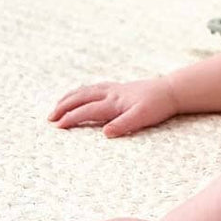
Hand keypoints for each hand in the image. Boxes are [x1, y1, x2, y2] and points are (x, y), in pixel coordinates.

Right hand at [46, 77, 178, 136]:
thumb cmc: (157, 106)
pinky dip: (82, 91)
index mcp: (114, 102)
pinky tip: (80, 94)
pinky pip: (94, 87)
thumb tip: (105, 133)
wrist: (171, 90)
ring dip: (70, 97)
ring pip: (86, 90)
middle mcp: (111, 93)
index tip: (56, 126)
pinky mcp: (119, 87)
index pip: (87, 110)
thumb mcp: (142, 118)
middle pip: (81, 98)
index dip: (71, 118)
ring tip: (57, 105)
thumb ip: (123, 125)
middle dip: (64, 107)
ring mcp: (114, 89)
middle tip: (49, 118)